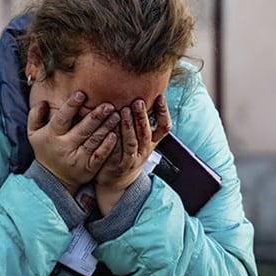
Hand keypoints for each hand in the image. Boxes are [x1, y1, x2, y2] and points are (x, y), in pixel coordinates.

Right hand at [28, 91, 120, 193]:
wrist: (53, 179)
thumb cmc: (46, 149)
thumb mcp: (34, 133)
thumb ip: (35, 116)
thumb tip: (43, 102)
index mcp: (52, 135)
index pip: (62, 118)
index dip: (71, 106)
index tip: (81, 94)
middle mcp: (65, 147)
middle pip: (83, 129)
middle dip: (96, 116)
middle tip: (108, 105)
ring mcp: (78, 158)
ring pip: (94, 140)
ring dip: (106, 127)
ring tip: (116, 115)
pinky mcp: (89, 168)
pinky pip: (100, 155)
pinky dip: (108, 146)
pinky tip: (115, 135)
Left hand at [94, 95, 171, 213]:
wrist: (117, 181)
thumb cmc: (127, 153)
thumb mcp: (140, 140)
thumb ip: (141, 121)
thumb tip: (142, 94)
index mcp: (152, 142)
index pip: (164, 127)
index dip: (163, 112)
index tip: (160, 96)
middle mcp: (145, 150)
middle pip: (147, 132)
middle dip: (143, 116)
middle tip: (138, 100)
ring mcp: (132, 159)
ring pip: (133, 141)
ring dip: (129, 125)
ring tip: (124, 110)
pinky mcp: (119, 165)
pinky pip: (118, 152)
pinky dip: (116, 140)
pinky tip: (111, 129)